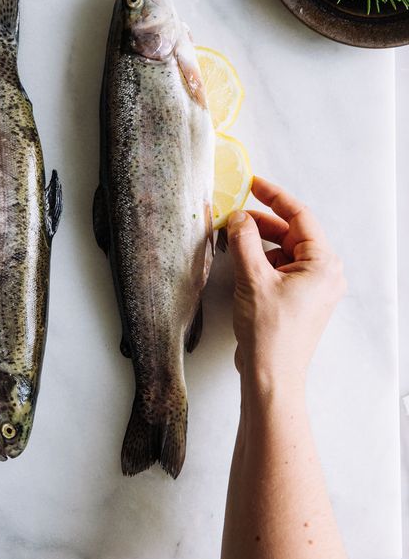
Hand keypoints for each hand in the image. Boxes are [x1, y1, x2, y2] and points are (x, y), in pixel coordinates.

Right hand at [227, 176, 346, 389]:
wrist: (271, 375)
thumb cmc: (270, 332)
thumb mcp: (253, 277)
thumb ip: (244, 241)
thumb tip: (238, 218)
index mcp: (323, 264)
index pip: (300, 216)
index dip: (274, 197)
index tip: (254, 183)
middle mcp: (325, 274)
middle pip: (292, 234)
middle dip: (262, 223)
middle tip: (235, 215)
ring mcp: (313, 289)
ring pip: (284, 252)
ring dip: (259, 244)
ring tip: (233, 241)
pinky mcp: (300, 301)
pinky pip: (282, 270)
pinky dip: (262, 262)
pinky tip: (242, 264)